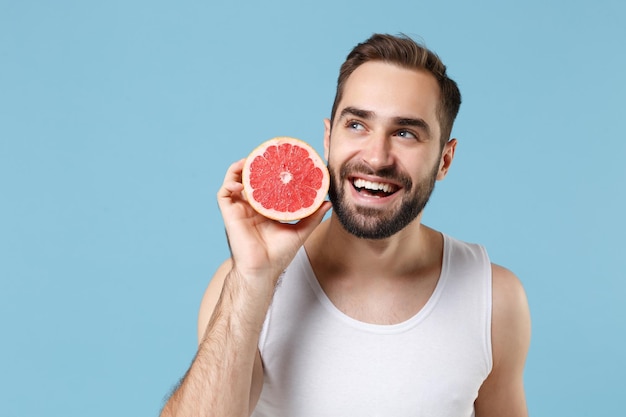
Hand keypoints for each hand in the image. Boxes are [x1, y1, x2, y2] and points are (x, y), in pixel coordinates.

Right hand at [217, 159, 331, 285]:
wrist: (264, 269)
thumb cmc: (280, 254)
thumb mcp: (300, 230)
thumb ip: (313, 215)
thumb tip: (328, 202)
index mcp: (266, 209)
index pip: (267, 184)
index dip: (271, 171)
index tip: (281, 160)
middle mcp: (252, 206)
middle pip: (251, 180)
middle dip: (256, 165)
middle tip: (266, 154)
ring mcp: (239, 209)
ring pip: (235, 182)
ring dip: (240, 169)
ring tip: (250, 160)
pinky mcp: (229, 214)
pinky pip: (224, 193)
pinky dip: (229, 182)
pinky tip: (239, 180)